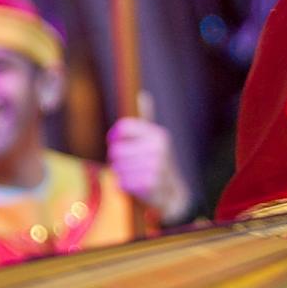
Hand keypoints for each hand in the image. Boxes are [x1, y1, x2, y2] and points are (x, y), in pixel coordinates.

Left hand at [106, 93, 190, 219]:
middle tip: (130, 165)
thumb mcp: (154, 140)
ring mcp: (155, 166)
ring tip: (135, 175)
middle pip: (115, 151)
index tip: (119, 143)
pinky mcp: (149, 184)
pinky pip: (121, 182)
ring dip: (121, 174)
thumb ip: (146, 118)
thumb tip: (143, 95)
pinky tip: (136, 186)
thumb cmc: (155, 163)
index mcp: (158, 135)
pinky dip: (124, 186)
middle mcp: (158, 148)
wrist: (171, 193)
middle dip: (117, 160)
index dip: (115, 138)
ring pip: (117, 168)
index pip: (123, 128)